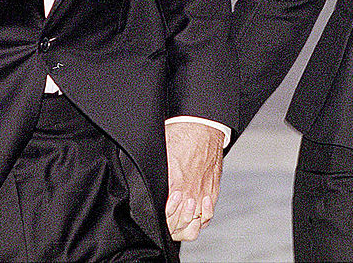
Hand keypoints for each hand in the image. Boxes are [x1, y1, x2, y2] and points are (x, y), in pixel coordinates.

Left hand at [164, 122, 223, 241]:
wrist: (203, 126)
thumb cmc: (181, 135)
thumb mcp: (159, 153)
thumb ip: (153, 173)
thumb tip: (141, 179)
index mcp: (173, 185)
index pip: (165, 218)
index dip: (159, 220)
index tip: (157, 214)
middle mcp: (189, 193)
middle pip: (178, 224)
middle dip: (170, 225)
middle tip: (167, 218)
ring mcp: (202, 194)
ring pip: (193, 224)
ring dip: (184, 224)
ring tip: (179, 216)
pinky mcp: (212, 191)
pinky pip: (208, 216)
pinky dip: (201, 219)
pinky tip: (196, 213)